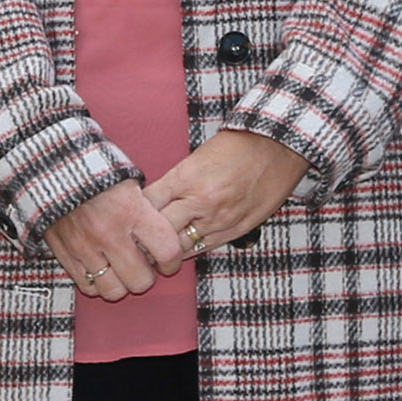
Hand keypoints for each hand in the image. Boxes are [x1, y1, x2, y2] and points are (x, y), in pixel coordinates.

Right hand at [43, 181, 187, 300]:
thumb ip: (147, 209)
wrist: (51, 165)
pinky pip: (87, 286)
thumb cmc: (96, 171)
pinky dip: (96, 282)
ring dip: (121, 283)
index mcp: (131, 209)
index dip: (172, 262)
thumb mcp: (130, 181)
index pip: (167, 251)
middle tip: (143, 266)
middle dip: (146, 276)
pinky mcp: (64, 253)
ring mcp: (84, 246)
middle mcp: (109, 232)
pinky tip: (100, 267)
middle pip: (140, 281)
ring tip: (120, 269)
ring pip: (113, 291)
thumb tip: (164, 234)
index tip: (168, 262)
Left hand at [145, 131, 307, 254]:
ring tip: (150, 253)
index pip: (147, 205)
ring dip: (164, 251)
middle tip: (132, 244)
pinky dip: (188, 251)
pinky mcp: (236, 230)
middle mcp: (199, 201)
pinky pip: (204, 248)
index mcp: (185, 178)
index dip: (132, 216)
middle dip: (143, 239)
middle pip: (159, 231)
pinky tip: (178, 252)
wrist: (278, 147)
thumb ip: (174, 182)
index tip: (124, 220)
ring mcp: (218, 219)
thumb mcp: (196, 157)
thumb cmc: (235, 147)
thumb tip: (150, 202)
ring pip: (180, 246)